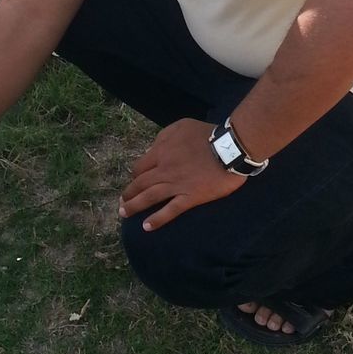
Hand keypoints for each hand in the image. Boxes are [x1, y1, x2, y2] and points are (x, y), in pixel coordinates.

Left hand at [119, 117, 245, 231]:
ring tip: (124, 214)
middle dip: (128, 194)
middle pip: (140, 184)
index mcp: (161, 152)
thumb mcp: (181, 126)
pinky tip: (146, 227)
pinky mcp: (190, 198)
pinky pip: (170, 210)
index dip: (134, 176)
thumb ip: (164, 137)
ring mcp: (176, 185)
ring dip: (134, 206)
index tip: (134, 183)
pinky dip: (157, 219)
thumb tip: (153, 150)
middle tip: (122, 203)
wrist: (230, 148)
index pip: (140, 167)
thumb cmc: (207, 134)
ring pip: (149, 197)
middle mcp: (164, 170)